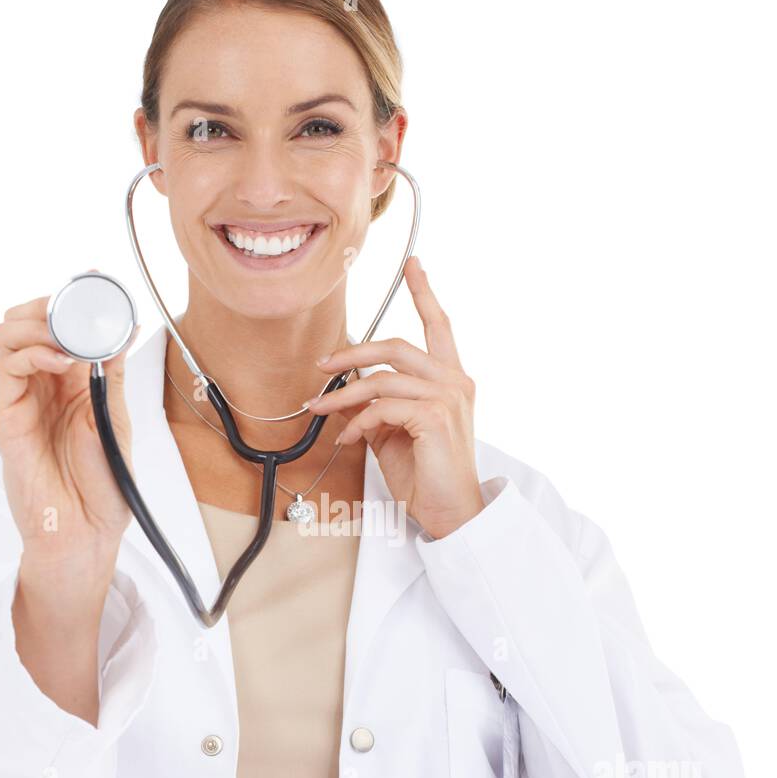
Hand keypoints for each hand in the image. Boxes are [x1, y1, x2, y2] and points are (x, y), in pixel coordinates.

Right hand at [0, 274, 137, 584]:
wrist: (87, 534)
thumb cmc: (103, 487)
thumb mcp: (116, 419)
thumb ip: (113, 374)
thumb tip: (123, 327)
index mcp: (72, 383)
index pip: (61, 325)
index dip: (75, 298)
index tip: (98, 278)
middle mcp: (43, 386)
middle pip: (26, 321)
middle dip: (50, 303)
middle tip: (77, 306)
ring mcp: (22, 400)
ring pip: (6, 335)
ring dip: (36, 322)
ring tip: (66, 335)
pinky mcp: (8, 418)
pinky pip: (6, 368)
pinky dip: (32, 351)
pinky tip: (60, 360)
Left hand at [306, 256, 485, 538]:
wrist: (451, 512)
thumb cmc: (426, 476)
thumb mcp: (395, 434)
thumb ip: (377, 406)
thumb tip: (343, 392)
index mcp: (452, 380)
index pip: (439, 326)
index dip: (424, 292)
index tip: (413, 264)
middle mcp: (455, 382)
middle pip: (396, 346)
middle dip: (353, 352)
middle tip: (323, 364)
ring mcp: (448, 398)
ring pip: (382, 378)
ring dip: (343, 394)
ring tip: (321, 408)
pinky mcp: (435, 417)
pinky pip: (382, 407)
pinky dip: (357, 422)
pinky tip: (349, 438)